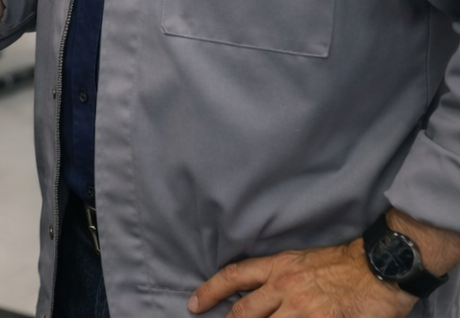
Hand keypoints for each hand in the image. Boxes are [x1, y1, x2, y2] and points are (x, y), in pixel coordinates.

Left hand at [190, 242, 414, 317]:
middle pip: (243, 312)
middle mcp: (283, 286)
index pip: (233, 277)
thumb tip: (257, 296)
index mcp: (277, 266)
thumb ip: (277, 278)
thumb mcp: (301, 262)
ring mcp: (302, 307)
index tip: (193, 306)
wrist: (380, 266)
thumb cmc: (342, 264)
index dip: (209, 291)